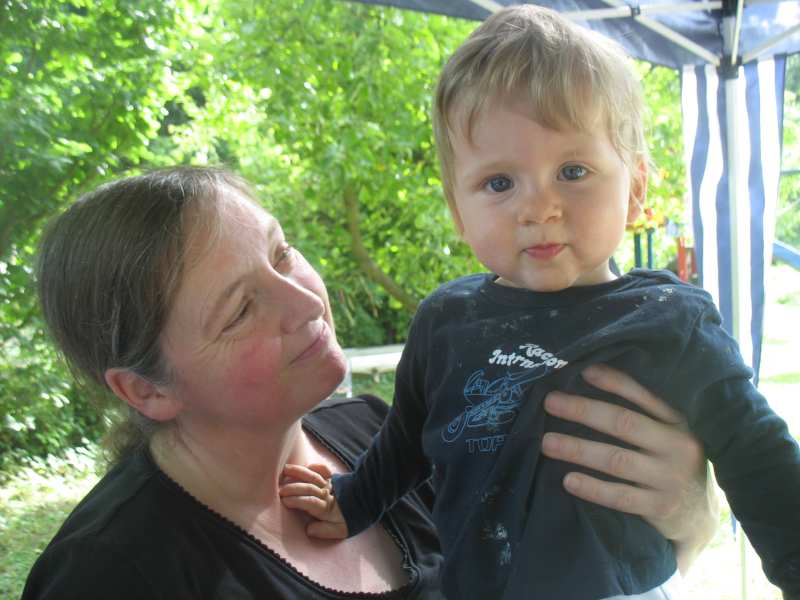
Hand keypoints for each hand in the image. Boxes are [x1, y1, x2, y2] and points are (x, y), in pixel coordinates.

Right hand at [279, 463, 348, 539]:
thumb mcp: (342, 530)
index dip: (296, 501)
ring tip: (285, 469)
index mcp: (328, 508)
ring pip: (313, 476)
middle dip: (293, 488)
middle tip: (279, 490)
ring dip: (298, 472)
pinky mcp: (335, 478)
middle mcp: (328, 493)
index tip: (284, 501)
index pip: (309, 502)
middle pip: (308, 488)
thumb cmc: (354, 518)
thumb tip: (308, 530)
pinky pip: (324, 470)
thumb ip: (325, 531)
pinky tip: (308, 466)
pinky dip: (316, 466)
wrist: (371, 500)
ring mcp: (331, 484)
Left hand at [541, 363, 718, 573]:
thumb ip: (643, 413)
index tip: (583, 372)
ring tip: (548, 442)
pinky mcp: (660, 508)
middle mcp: (677, 446)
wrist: (700, 516)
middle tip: (550, 402)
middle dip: (583, 411)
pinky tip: (568, 480)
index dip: (613, 382)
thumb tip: (590, 380)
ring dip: (579, 449)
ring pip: (617, 460)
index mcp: (678, 422)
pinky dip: (592, 488)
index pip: (643, 396)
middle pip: (624, 423)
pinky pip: (620, 497)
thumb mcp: (669, 434)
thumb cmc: (672, 464)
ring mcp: (669, 478)